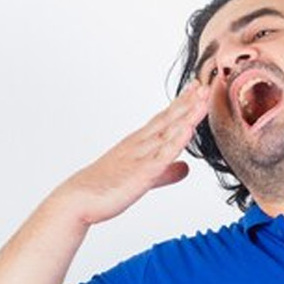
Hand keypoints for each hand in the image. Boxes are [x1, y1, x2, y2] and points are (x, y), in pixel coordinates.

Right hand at [52, 80, 209, 224]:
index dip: (182, 103)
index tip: (197, 88)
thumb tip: (186, 168)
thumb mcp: (144, 177)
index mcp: (139, 144)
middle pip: (169, 119)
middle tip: (204, 84)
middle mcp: (140, 144)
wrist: (79, 199)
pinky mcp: (142, 173)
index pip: (164, 119)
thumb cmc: (105, 187)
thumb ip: (167, 172)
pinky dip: (176, 141)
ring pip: (168, 132)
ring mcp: (141, 156)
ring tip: (202, 99)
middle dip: (188, 102)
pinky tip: (188, 129)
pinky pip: (162, 155)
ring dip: (187, 115)